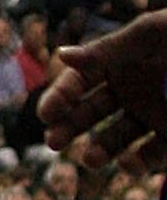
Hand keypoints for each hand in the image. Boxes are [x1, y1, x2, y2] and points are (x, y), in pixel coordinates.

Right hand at [42, 15, 166, 160]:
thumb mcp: (149, 36)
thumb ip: (108, 50)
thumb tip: (62, 55)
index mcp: (117, 62)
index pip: (79, 80)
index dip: (60, 96)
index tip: (46, 114)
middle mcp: (129, 91)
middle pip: (90, 112)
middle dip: (69, 126)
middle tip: (53, 141)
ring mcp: (152, 116)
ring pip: (116, 138)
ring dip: (100, 149)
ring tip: (90, 158)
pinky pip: (153, 156)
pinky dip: (139, 163)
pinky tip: (129, 163)